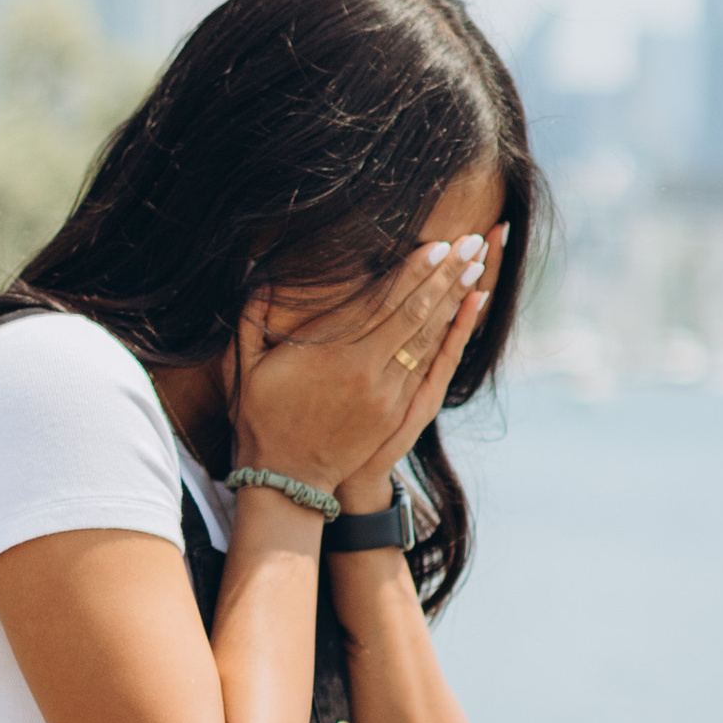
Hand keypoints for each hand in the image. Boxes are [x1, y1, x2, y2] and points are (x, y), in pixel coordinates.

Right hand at [232, 228, 498, 512]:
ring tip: (477, 265)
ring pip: (428, 336)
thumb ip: (251, 318)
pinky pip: (429, 365)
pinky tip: (469, 310)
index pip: (383, 300)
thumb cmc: (261, 419)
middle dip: (446, 274)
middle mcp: (365, 368)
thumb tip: (257, 274)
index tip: (437, 245)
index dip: (413, 271)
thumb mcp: (245, 367)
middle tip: (473, 242)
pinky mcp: (395, 411)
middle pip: (415, 312)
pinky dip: (451, 335)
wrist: (287, 481)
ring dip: (454, 298)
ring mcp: (385, 392)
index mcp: (331, 352)